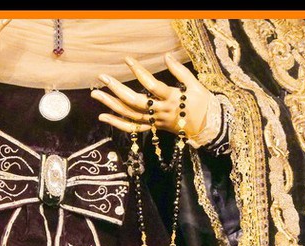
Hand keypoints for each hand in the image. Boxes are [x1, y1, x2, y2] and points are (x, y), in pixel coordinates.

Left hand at [91, 53, 210, 136]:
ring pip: (130, 115)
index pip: (152, 85)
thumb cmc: (203, 105)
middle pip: (135, 102)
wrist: (208, 129)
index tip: (127, 59)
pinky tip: (103, 116)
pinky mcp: (153, 128)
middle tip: (102, 77)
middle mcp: (161, 112)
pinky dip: (117, 123)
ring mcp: (155, 122)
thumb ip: (181, 72)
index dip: (139, 71)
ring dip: (111, 105)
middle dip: (117, 89)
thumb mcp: (196, 86)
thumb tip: (166, 56)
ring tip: (96, 94)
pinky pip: (132, 128)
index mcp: (173, 99)